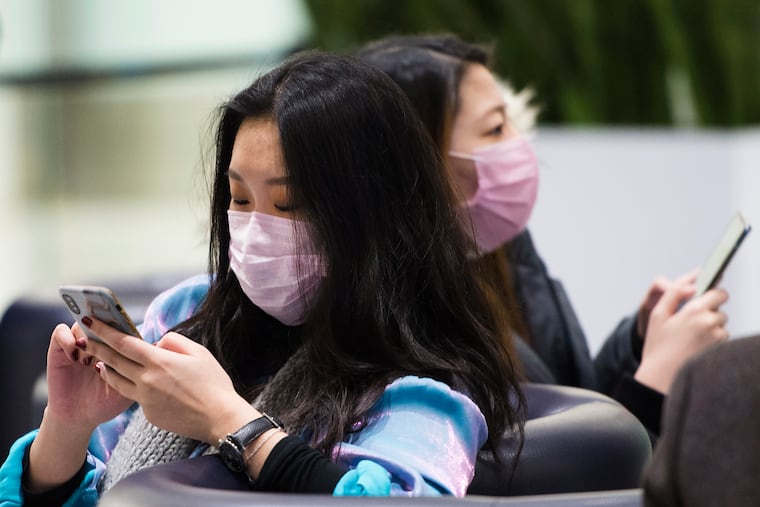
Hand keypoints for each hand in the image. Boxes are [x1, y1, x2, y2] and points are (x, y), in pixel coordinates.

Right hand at [27, 322, 133, 492]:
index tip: (128, 326)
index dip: (124, 323)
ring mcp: (78, 346)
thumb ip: (140, 370)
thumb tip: (158, 352)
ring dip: (86, 331)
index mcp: (116, 349)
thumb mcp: (129, 386)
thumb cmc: (107, 402)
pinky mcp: (58, 351)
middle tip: (108, 322)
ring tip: (89, 347)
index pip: (121, 327)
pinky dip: (67, 337)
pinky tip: (74, 354)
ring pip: (82, 322)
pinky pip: (60, 332)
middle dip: (105, 319)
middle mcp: (97, 343)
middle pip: (101, 320)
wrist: (80, 419)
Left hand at [82, 319, 257, 443]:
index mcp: (159, 361)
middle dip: (96, 347)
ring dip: (106, 369)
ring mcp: (145, 399)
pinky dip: (133, 387)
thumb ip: (174, 342)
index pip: (124, 342)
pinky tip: (137, 384)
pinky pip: (136, 397)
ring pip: (117, 381)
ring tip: (100, 362)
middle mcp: (147, 380)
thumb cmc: (213, 383)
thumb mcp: (199, 353)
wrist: (219, 418)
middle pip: (113, 361)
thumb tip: (157, 343)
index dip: (104, 330)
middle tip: (84, 338)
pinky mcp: (148, 414)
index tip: (90, 321)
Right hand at [635, 281, 728, 393]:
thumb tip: (692, 285)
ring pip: (721, 326)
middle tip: (689, 325)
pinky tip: (696, 348)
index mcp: (695, 310)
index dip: (712, 295)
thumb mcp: (657, 315)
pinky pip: (721, 340)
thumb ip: (674, 294)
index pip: (719, 293)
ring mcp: (717, 338)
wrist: (661, 377)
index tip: (703, 300)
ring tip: (690, 339)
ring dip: (711, 329)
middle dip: (709, 314)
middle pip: (720, 310)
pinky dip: (712, 342)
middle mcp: (710, 323)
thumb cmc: (658, 346)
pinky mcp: (720, 351)